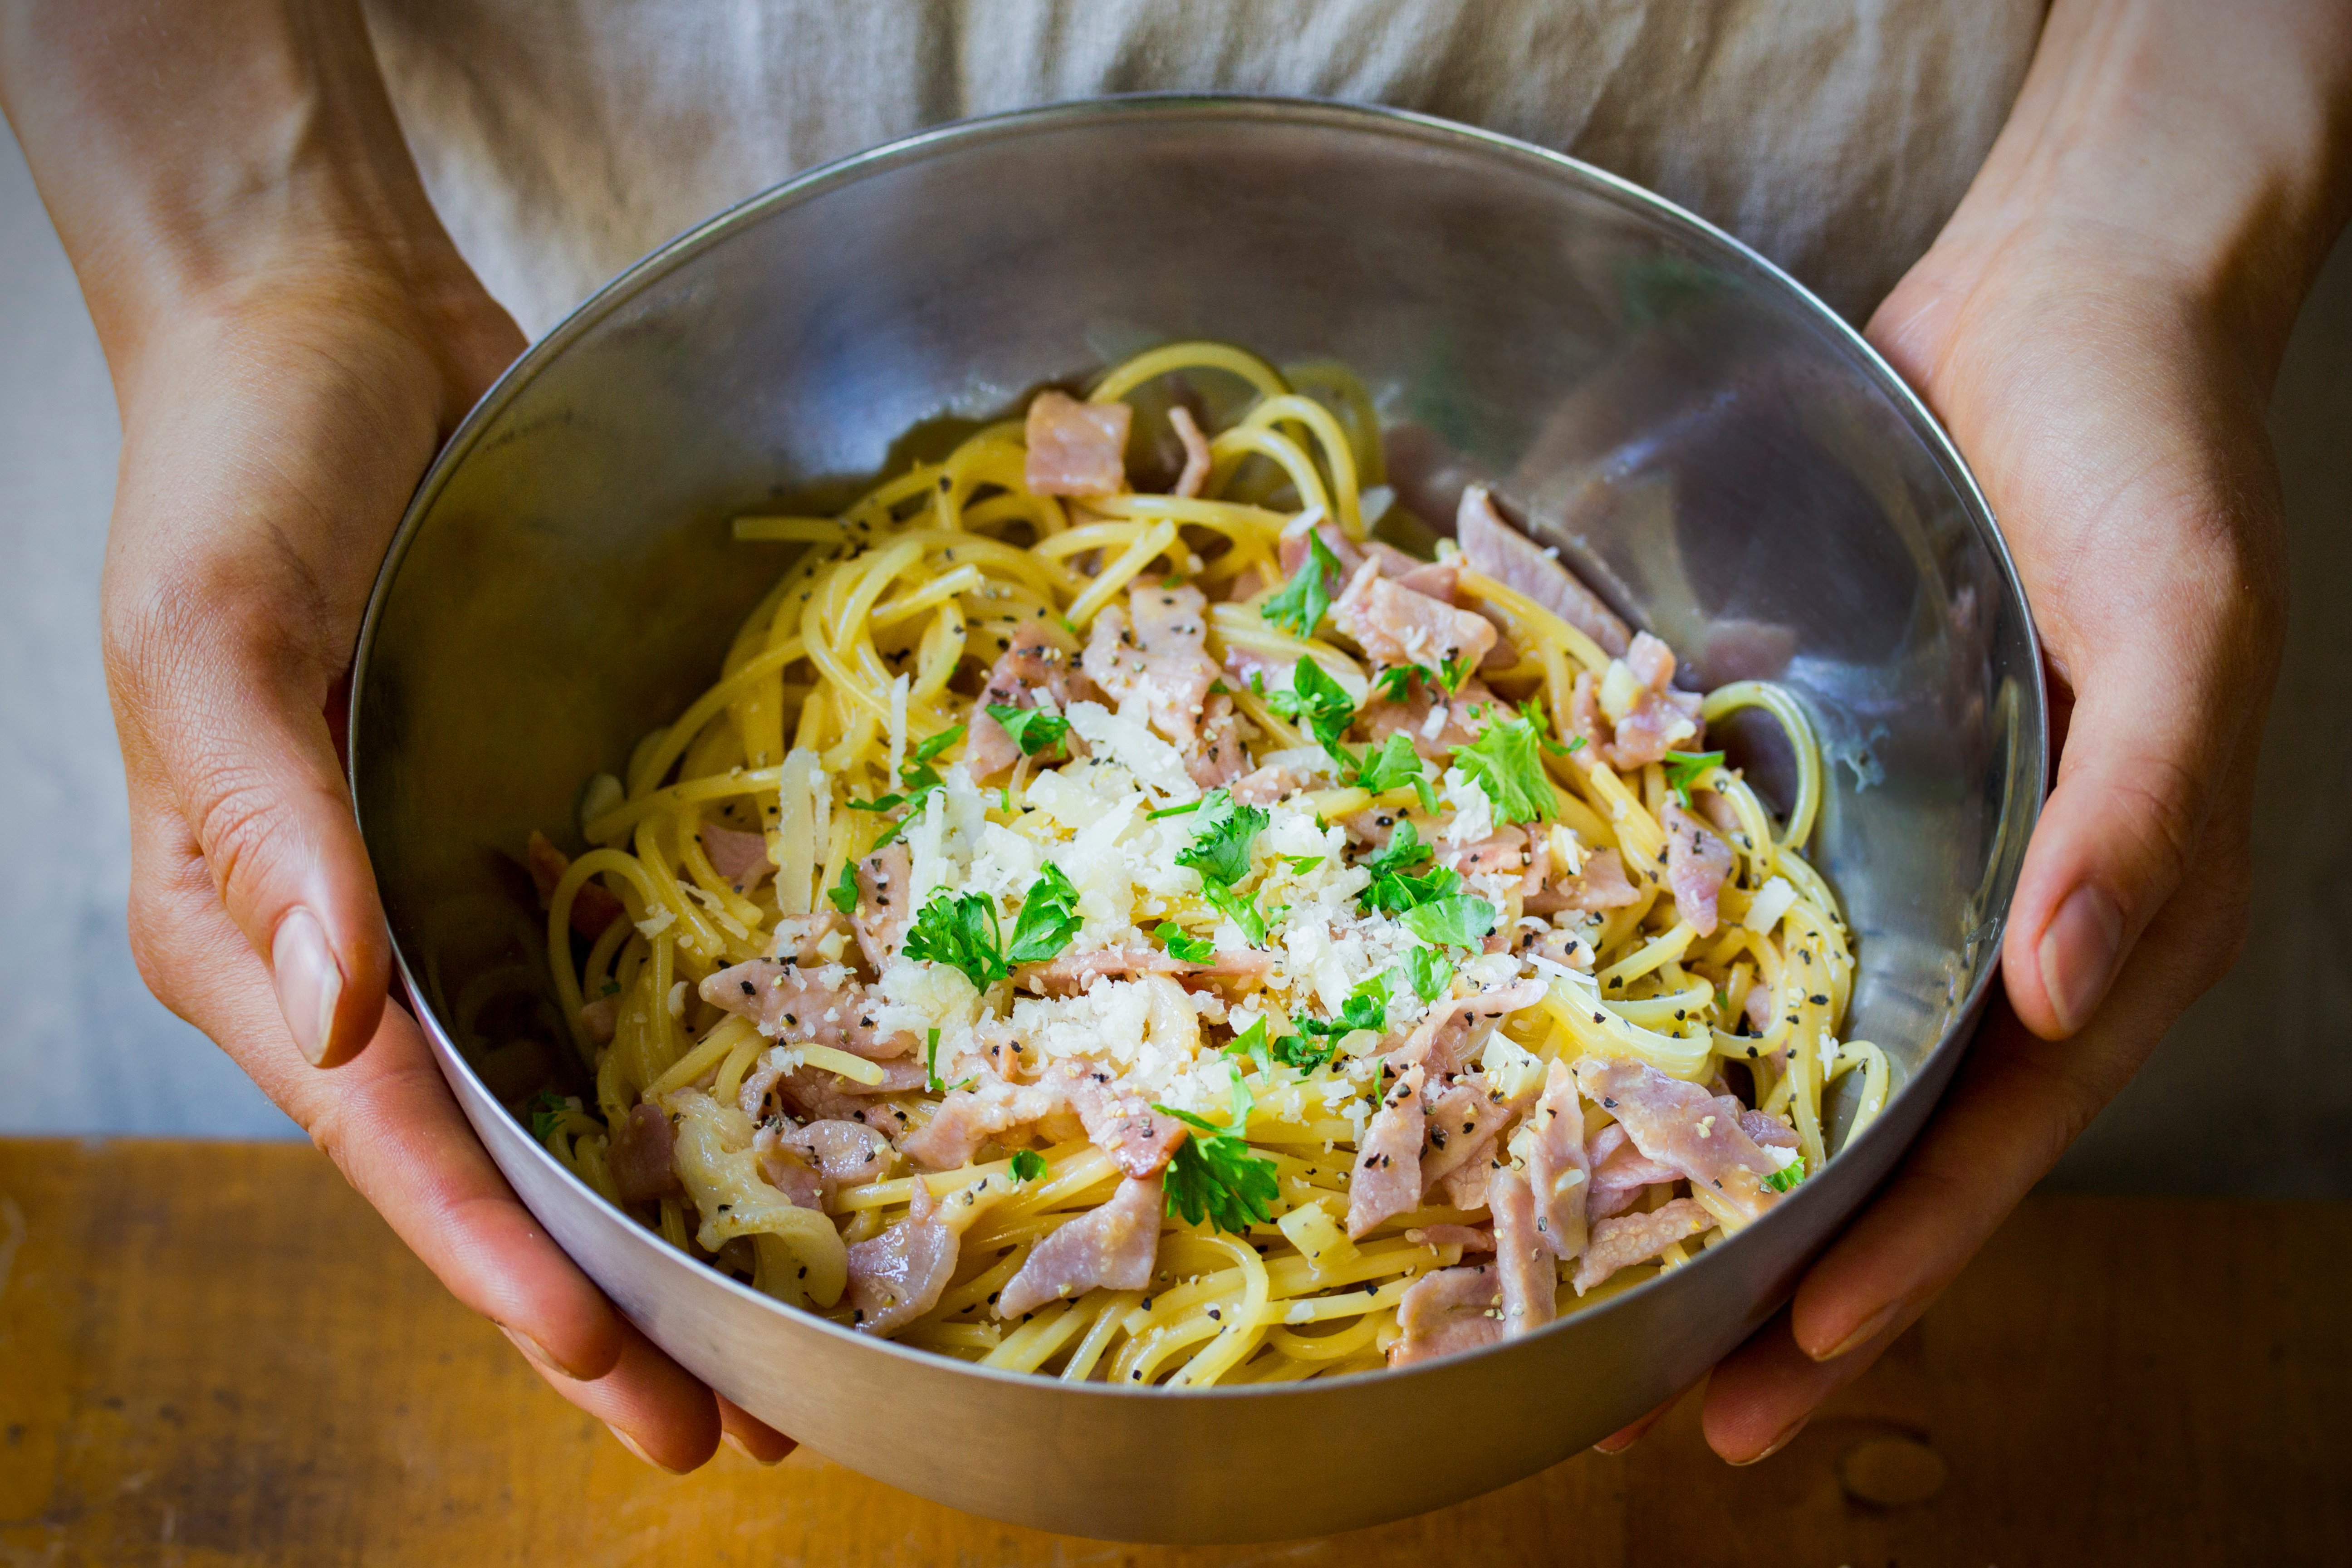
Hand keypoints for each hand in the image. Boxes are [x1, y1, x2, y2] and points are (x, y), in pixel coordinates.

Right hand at [1, 0, 787, 1471]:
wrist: (329, 324)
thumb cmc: (245, 466)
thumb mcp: (212, 631)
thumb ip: (261, 827)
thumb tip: (340, 1023)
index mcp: (256, 938)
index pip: (399, 1149)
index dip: (512, 1273)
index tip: (625, 1383)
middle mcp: (351, 945)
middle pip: (486, 1167)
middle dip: (599, 1305)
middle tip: (731, 1429)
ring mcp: (440, 891)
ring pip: (551, 1101)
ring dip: (648, 1218)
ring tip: (764, 1330)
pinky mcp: (514, 822)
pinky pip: (597, 977)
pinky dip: (671, 1070)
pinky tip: (761, 1126)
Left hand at [1628, 0, 2349, 1463]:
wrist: (2067, 314)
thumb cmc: (2150, 466)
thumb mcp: (2185, 629)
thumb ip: (2144, 815)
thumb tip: (2066, 993)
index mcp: (2111, 926)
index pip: (1991, 1145)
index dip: (1890, 1274)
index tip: (1770, 1378)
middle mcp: (2016, 922)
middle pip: (1896, 1147)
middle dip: (1792, 1285)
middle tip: (1660, 1404)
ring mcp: (1928, 865)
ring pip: (1822, 1064)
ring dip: (1730, 1179)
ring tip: (1609, 1280)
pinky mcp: (1850, 792)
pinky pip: (1769, 929)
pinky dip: (1697, 1014)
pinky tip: (1599, 1070)